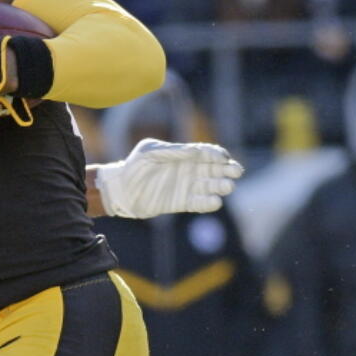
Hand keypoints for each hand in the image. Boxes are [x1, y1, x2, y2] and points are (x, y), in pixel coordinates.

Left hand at [95, 139, 242, 217]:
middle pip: (215, 169)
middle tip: (235, 172)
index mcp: (183, 154)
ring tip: (227, 187)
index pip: (207, 153)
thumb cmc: (134, 166)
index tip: (224, 158)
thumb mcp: (149, 152)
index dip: (218, 155)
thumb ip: (173, 151)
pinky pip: (199, 203)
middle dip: (227, 170)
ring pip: (211, 186)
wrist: (121, 190)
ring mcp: (187, 187)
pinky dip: (208, 203)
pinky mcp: (182, 203)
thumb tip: (198, 152)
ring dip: (221, 186)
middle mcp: (189, 170)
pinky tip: (215, 202)